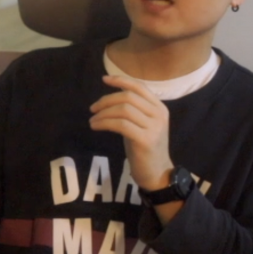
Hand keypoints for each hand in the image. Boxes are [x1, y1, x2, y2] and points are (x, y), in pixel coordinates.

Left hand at [89, 75, 172, 190]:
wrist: (157, 173)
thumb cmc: (145, 148)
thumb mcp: (141, 124)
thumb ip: (132, 109)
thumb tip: (112, 95)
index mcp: (159, 107)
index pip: (139, 87)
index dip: (120, 80)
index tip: (104, 79)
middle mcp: (159, 114)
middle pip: (128, 97)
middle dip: (106, 100)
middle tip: (92, 108)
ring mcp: (154, 127)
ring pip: (123, 110)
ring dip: (103, 113)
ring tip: (92, 120)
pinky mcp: (145, 140)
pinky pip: (120, 125)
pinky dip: (104, 123)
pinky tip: (96, 126)